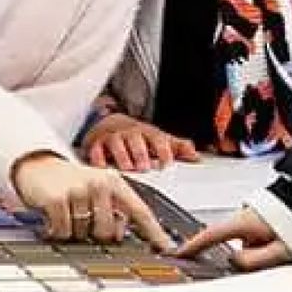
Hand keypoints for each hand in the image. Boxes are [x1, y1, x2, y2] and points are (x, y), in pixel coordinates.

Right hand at [12, 153, 172, 249]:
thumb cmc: (71, 182)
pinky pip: (63, 233)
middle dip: (95, 233)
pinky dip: (57, 231)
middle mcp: (100, 184)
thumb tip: (122, 235)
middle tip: (83, 217)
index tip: (167, 248)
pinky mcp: (58, 199)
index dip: (154, 232)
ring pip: (84, 235)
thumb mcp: (98, 190)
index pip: (140, 211)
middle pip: (109, 232)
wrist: (37, 166)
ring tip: (68, 212)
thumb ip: (114, 210)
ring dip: (74, 231)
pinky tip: (54, 216)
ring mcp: (79, 191)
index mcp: (115, 182)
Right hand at [82, 114, 199, 171]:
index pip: (157, 138)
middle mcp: (130, 132)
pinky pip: (95, 150)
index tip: (167, 163)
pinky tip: (103, 167)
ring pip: (116, 143)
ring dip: (122, 156)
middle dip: (140, 152)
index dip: (163, 150)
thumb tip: (196, 156)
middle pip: (136, 138)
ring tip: (128, 168)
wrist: (109, 124)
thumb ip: (176, 147)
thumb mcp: (157, 139)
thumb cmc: (136, 136)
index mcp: (147, 132)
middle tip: (145, 166)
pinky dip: (98, 158)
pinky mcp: (96, 144)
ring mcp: (112, 137)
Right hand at [177, 208, 291, 270]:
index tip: (178, 253)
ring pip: (248, 243)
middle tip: (271, 259)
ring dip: (261, 252)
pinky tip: (288, 245)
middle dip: (246, 256)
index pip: (211, 235)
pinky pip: (258, 238)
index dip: (192, 246)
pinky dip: (267, 246)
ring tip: (287, 250)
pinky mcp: (265, 218)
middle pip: (233, 243)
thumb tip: (234, 264)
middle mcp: (247, 216)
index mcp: (245, 222)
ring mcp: (256, 216)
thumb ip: (252, 262)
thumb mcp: (279, 253)